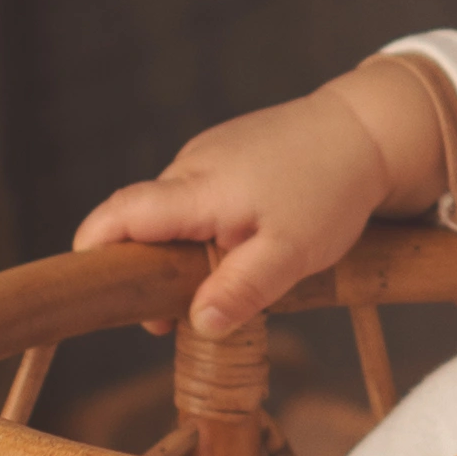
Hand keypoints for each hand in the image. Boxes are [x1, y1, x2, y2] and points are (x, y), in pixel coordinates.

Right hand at [72, 61, 444, 333]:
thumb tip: (196, 325)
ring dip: (182, 252)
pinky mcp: (228, 152)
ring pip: (174, 212)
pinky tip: (242, 246)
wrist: (369, 130)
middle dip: (147, 271)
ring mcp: (209, 154)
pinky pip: (197, 197)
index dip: (93, 248)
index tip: (87, 285)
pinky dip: (204, 228)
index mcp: (199, 188)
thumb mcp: (292, 253)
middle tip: (174, 321)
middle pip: (142, 221)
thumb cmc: (331, 191)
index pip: (120, 214)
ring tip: (225, 283)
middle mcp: (192, 166)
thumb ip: (242, 289)